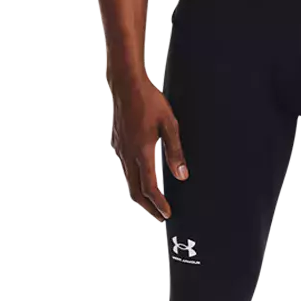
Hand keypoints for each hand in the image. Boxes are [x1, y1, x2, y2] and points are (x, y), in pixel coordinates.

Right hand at [110, 74, 186, 221]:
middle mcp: (128, 154)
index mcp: (142, 151)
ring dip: (141, 195)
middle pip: (135, 190)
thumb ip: (176, 151)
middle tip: (161, 217)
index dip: (159, 204)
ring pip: (128, 180)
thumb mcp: (169, 124)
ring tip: (153, 202)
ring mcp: (120, 149)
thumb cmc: (150, 100)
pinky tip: (143, 179)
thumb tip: (182, 176)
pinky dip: (135, 180)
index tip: (168, 214)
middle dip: (148, 207)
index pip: (149, 187)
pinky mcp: (118, 143)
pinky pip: (125, 168)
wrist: (125, 83)